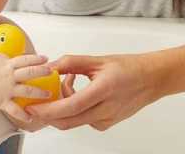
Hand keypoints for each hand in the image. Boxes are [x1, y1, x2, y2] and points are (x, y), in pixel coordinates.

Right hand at [0, 53, 52, 121]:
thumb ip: (4, 56)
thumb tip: (14, 54)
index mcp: (7, 65)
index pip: (25, 59)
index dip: (36, 58)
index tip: (45, 58)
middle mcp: (9, 77)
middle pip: (29, 73)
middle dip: (42, 72)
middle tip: (51, 72)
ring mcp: (7, 90)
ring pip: (27, 91)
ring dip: (39, 93)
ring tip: (48, 94)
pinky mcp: (3, 102)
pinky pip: (14, 110)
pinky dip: (23, 115)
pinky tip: (30, 117)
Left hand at [27, 54, 160, 130]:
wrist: (152, 80)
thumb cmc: (129, 68)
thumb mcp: (98, 60)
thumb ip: (71, 62)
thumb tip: (49, 66)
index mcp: (104, 90)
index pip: (70, 107)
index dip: (48, 109)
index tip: (32, 106)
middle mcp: (106, 109)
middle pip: (67, 121)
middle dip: (47, 115)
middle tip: (35, 103)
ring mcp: (107, 120)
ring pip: (73, 121)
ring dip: (62, 107)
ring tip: (68, 84)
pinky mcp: (106, 124)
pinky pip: (82, 120)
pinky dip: (73, 109)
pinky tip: (78, 92)